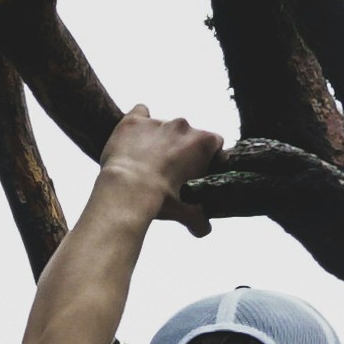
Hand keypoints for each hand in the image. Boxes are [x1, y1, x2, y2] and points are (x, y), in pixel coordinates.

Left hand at [97, 104, 223, 221]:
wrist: (128, 190)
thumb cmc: (162, 200)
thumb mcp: (189, 213)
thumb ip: (201, 220)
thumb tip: (203, 230)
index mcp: (204, 142)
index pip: (215, 144)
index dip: (207, 158)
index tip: (197, 171)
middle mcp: (184, 125)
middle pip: (189, 135)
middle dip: (182, 150)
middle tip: (170, 172)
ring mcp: (159, 120)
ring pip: (164, 126)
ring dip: (160, 140)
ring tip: (147, 163)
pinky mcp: (134, 121)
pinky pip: (140, 113)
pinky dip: (138, 123)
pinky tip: (133, 138)